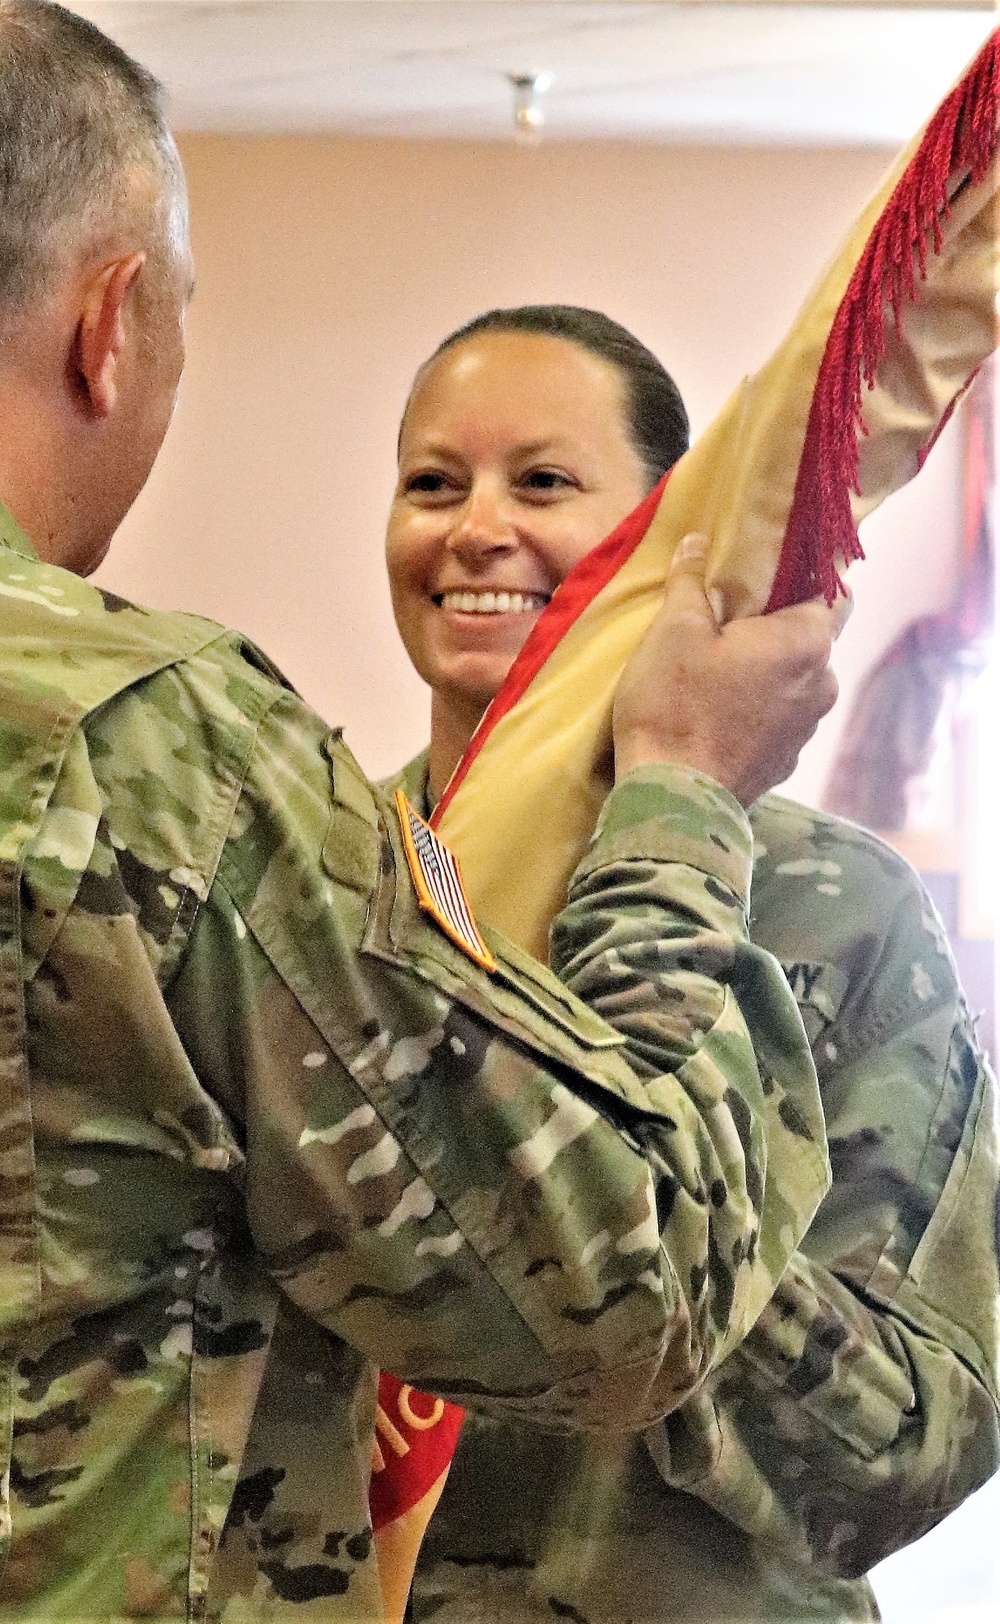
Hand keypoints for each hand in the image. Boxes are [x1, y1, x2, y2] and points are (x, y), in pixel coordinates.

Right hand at [612, 533, 845, 805]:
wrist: (673, 799)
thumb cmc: (676, 703)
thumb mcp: (674, 630)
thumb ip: (691, 581)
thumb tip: (698, 542)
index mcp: (808, 642)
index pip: (829, 592)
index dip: (799, 579)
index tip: (762, 578)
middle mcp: (824, 684)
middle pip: (809, 640)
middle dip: (775, 630)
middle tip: (725, 625)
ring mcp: (808, 730)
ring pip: (794, 683)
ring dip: (766, 674)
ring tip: (716, 674)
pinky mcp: (785, 764)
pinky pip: (778, 721)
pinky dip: (756, 713)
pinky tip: (716, 715)